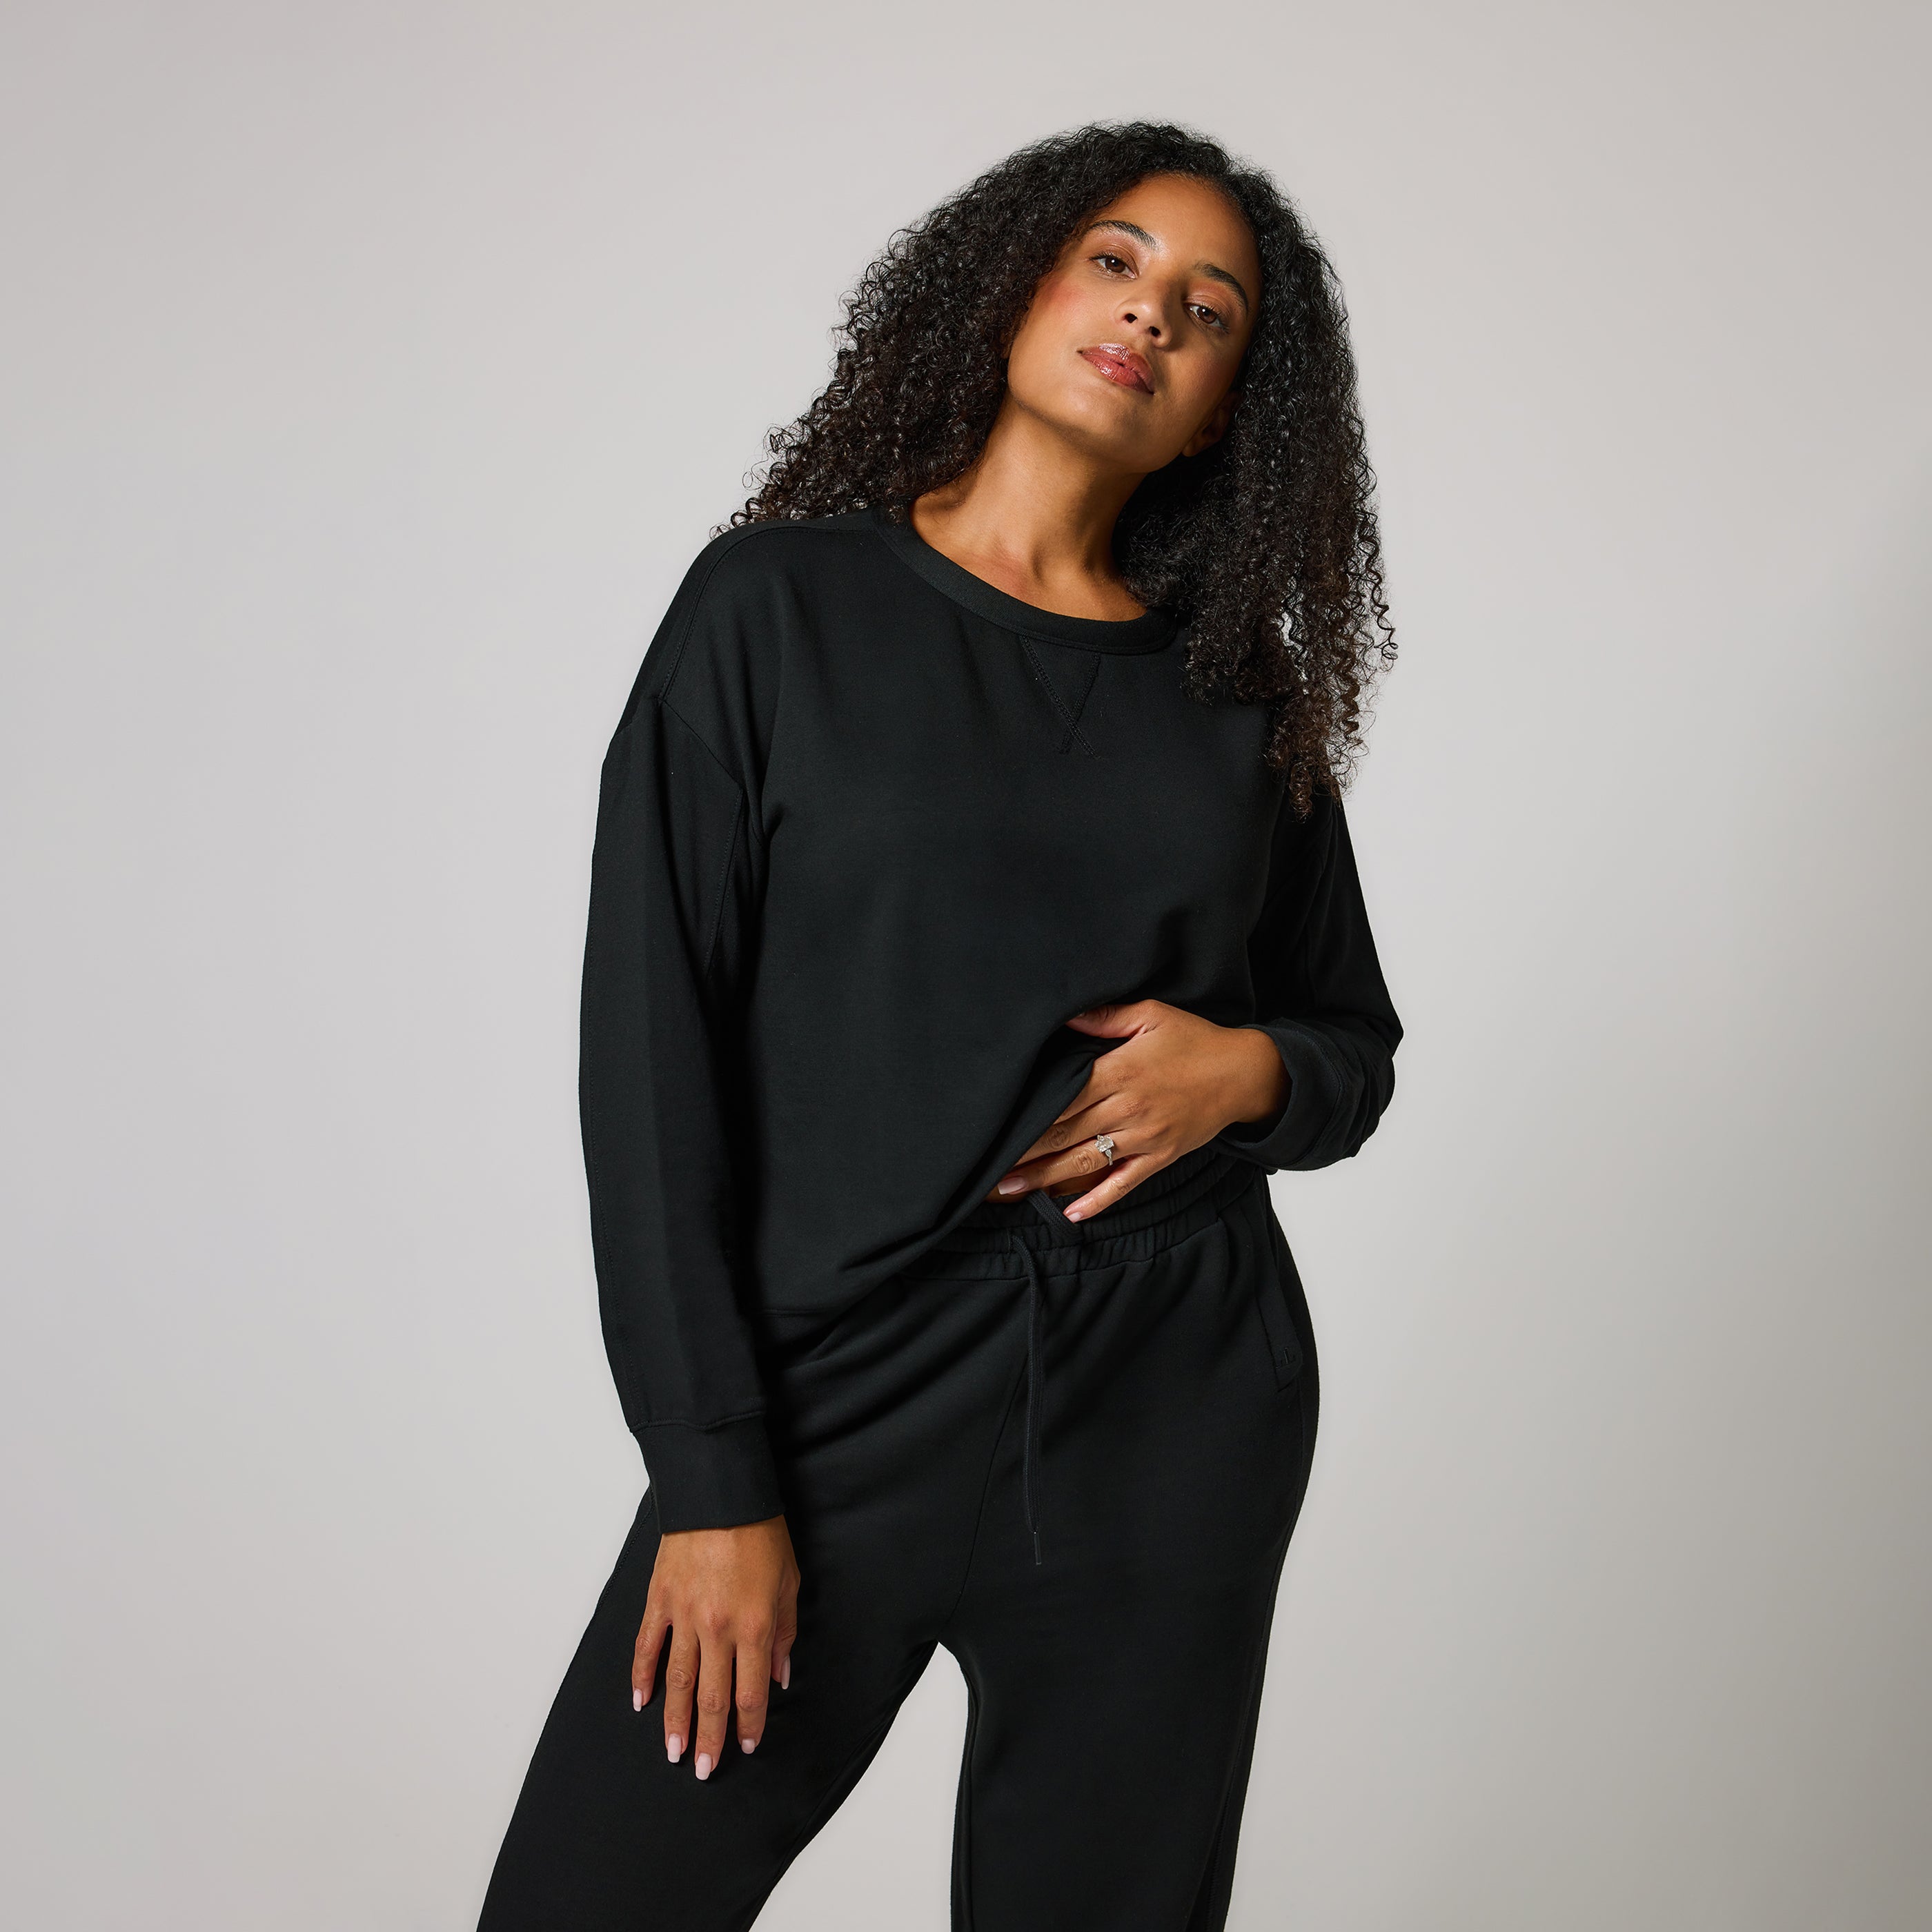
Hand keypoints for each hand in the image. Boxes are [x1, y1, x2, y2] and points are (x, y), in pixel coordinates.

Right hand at [632, 1515, 799, 1779]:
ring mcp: (683, 1615)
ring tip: (673, 1753)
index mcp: (753, 1625)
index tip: (746, 1747)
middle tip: (704, 1770)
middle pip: (710, 1697)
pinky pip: (647, 1647)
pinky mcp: (659, 1600)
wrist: (721, 1493)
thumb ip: (784, 1634)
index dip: (749, 1725)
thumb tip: (779, 1677)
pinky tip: (641, 1702)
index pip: (750, 1692)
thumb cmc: (761, 1534)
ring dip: (674, 1721)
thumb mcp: (788, 1583)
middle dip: (709, 1738)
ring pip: (676, 1682)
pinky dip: (642, 1677)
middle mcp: (716, 1628)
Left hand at [985, 1001, 1286, 1219]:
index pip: (1061, 1099)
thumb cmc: (1194, 1040)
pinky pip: (1123, 1183)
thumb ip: (1104, 1018)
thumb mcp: (1151, 1015)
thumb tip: (1065, 1015)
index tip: (995, 1126)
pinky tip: (1071, 1216)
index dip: (1026, 1116)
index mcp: (1119, 1072)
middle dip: (1023, 1152)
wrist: (1243, 1074)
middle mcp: (1128, 1109)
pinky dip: (1097, 1201)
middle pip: (1064, 1135)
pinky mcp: (1159, 1157)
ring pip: (1084, 1163)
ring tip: (1009, 1190)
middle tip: (985, 1165)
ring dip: (1044, 1180)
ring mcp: (1144, 1137)